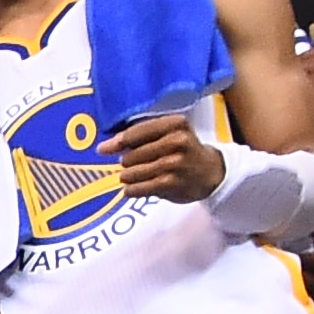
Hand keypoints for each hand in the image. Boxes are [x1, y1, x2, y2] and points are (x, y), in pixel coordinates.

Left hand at [110, 110, 225, 201]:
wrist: (211, 172)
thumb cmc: (183, 150)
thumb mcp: (171, 133)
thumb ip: (142, 135)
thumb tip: (105, 146)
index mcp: (175, 124)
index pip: (136, 133)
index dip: (117, 142)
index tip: (103, 149)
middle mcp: (176, 141)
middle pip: (130, 155)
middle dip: (128, 162)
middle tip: (138, 164)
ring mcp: (173, 163)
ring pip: (131, 173)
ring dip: (129, 177)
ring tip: (138, 175)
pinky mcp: (170, 183)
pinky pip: (137, 188)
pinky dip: (131, 190)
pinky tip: (134, 188)